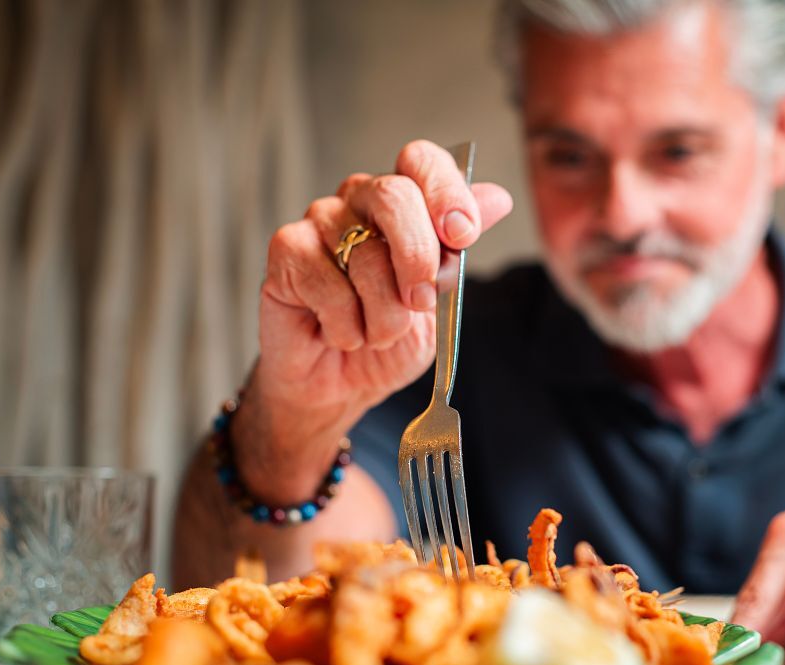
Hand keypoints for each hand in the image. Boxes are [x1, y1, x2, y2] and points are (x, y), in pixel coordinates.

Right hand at [239, 140, 512, 500]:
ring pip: (364, 254)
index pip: (421, 161)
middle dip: (418, 258)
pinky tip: (339, 333)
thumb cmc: (389, 337)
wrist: (343, 384)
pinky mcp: (286, 249)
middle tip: (421, 303)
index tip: (462, 236)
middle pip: (393, 195)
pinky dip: (345, 325)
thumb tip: (497, 198)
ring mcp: (320, 220)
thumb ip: (457, 247)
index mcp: (404, 201)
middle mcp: (360, 199)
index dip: (446, 192)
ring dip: (383, 315)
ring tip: (375, 333)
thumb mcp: (440, 297)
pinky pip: (327, 283)